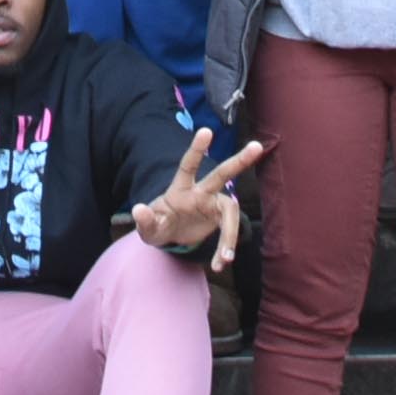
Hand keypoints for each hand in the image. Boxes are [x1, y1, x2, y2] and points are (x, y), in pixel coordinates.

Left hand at [131, 123, 267, 257]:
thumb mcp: (148, 228)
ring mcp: (212, 205)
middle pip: (222, 174)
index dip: (197, 149)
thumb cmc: (157, 225)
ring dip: (230, 235)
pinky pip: (229, 232)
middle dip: (239, 160)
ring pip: (232, 211)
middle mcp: (200, 192)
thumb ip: (144, 220)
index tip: (206, 130)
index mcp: (180, 188)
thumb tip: (139, 209)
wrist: (170, 235)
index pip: (188, 165)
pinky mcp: (220, 219)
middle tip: (256, 146)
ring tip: (224, 259)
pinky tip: (219, 263)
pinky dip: (226, 248)